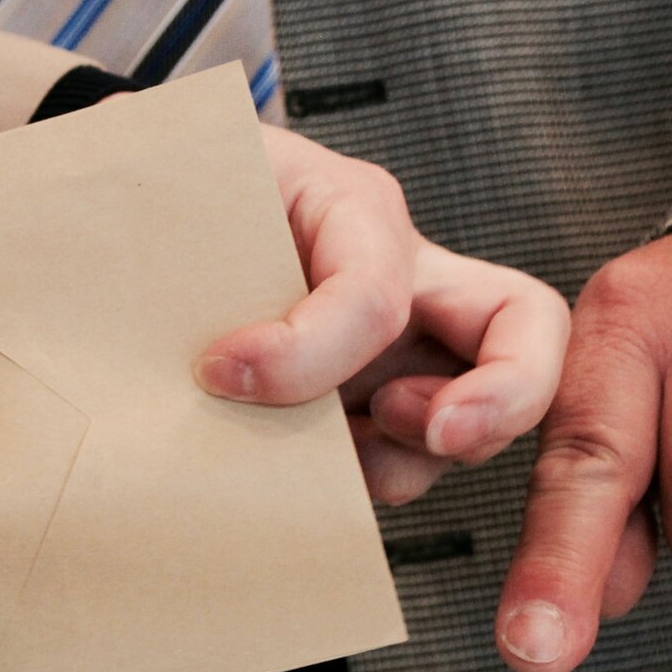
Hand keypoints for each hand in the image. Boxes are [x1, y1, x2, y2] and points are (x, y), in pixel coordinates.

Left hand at [196, 125, 569, 504]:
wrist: (146, 225)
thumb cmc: (166, 198)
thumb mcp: (168, 187)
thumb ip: (174, 236)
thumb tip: (183, 347)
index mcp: (349, 206)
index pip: (373, 290)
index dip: (306, 349)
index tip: (216, 370)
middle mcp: (403, 277)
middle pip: (525, 327)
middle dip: (505, 394)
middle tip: (438, 435)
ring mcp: (404, 350)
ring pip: (473, 418)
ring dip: (414, 458)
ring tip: (327, 458)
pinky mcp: (377, 410)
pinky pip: (410, 461)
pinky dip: (371, 484)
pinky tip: (303, 477)